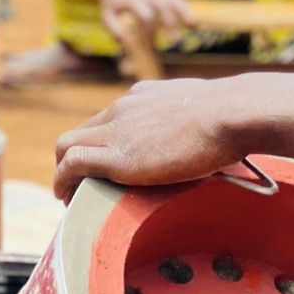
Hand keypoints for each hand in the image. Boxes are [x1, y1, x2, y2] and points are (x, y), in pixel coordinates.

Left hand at [53, 76, 247, 200]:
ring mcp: (116, 130)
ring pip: (66, 144)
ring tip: (68, 194)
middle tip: (81, 183)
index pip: (108, 118)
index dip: (99, 142)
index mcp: (143, 97)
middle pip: (82, 131)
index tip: (103, 163)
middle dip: (74, 157)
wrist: (231, 113)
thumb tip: (213, 136)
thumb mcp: (204, 108)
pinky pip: (71, 164)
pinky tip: (66, 196)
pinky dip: (62, 179)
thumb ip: (195, 119)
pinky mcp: (117, 156)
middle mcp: (122, 108)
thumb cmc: (232, 114)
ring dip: (62, 170)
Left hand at [99, 0, 191, 42]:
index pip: (139, 4)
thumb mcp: (107, 17)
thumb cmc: (112, 6)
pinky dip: (186, 9)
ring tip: (192, 25)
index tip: (150, 27)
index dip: (145, 13)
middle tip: (173, 40)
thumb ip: (115, 30)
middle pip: (160, 3)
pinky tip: (193, 23)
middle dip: (168, 19)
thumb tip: (129, 44)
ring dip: (183, 10)